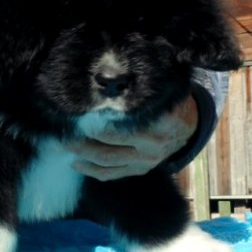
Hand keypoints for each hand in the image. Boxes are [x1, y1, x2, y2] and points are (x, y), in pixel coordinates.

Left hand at [67, 95, 197, 180]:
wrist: (187, 125)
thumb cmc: (166, 99)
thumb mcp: (159, 89)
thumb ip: (137, 87)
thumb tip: (105, 77)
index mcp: (160, 120)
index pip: (124, 121)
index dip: (98, 117)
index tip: (80, 111)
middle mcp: (153, 143)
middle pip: (110, 141)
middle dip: (83, 136)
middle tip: (65, 128)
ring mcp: (146, 160)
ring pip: (108, 160)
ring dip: (82, 154)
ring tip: (64, 145)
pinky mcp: (140, 170)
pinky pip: (112, 174)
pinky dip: (92, 170)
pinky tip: (76, 163)